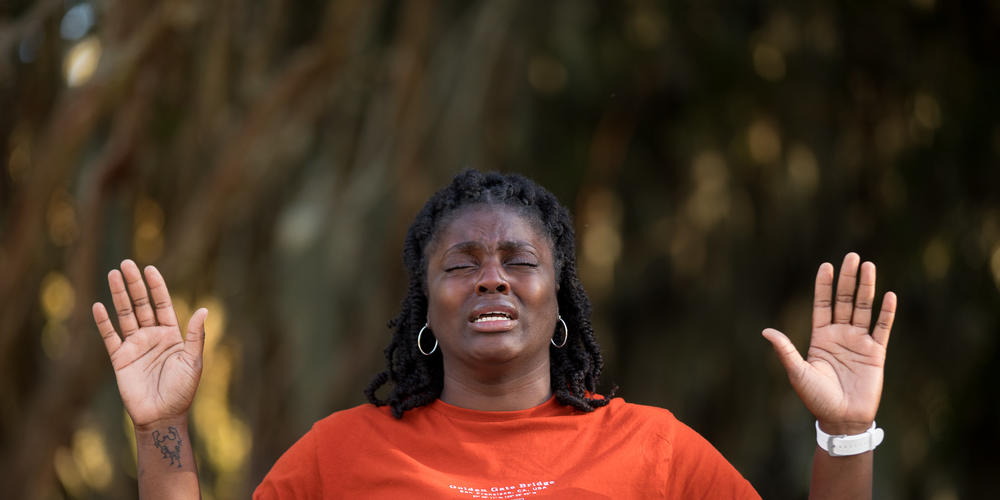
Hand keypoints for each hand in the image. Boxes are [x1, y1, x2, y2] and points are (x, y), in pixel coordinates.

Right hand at [92, 259, 206, 428]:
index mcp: (172, 335)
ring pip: (125, 315)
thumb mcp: (193, 361)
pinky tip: (98, 306)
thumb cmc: (182, 391)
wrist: (162, 416)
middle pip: (142, 305)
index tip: (150, 269)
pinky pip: (110, 337)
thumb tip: (203, 310)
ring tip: (112, 275)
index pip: (162, 305)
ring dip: (119, 296)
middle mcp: (152, 337)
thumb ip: (195, 336)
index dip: (157, 287)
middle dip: (135, 285)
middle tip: (126, 264)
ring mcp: (135, 346)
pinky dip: (104, 322)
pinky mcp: (120, 359)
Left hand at [762, 252, 896, 434]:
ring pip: (864, 309)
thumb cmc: (816, 398)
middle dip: (847, 279)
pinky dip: (886, 313)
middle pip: (844, 300)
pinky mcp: (876, 353)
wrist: (841, 419)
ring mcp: (859, 342)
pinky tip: (889, 295)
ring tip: (868, 266)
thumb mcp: (798, 372)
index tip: (826, 265)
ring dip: (866, 288)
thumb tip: (766, 331)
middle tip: (852, 256)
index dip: (824, 285)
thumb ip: (785, 350)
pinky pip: (882, 329)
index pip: (822, 304)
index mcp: (821, 337)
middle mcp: (840, 335)